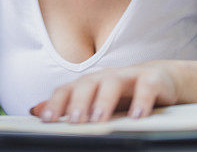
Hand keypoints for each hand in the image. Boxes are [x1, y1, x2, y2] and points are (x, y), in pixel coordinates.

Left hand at [29, 61, 180, 123]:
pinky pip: (146, 87)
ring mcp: (129, 75)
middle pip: (87, 83)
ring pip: (112, 82)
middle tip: (75, 121)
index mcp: (90, 83)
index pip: (67, 89)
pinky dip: (141, 100)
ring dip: (104, 101)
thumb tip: (35, 111)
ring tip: (99, 120)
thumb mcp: (95, 101)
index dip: (56, 103)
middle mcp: (105, 76)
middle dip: (78, 102)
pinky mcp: (152, 78)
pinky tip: (137, 116)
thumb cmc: (124, 93)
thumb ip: (67, 107)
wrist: (161, 79)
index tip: (47, 120)